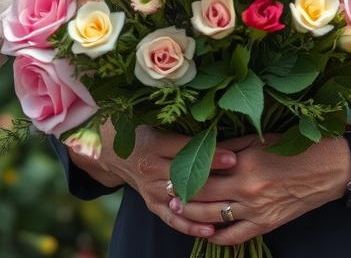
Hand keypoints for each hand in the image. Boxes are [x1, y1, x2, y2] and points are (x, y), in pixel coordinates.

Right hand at [66, 122, 236, 238]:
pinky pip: (171, 219)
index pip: (185, 151)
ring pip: (181, 201)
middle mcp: (151, 169)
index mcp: (154, 145)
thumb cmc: (141, 128)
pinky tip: (210, 231)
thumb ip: (181, 122)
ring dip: (206, 207)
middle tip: (238, 181)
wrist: (112, 149)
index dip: (209, 154)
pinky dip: (190, 227)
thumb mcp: (155, 120)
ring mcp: (151, 190)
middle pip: (185, 178)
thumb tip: (215, 118)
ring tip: (231, 209)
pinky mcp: (151, 204)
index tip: (233, 156)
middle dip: (214, 180)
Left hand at [166, 134, 350, 245]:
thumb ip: (232, 147)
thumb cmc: (298, 146)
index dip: (184, 175)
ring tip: (179, 212)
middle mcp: (247, 189)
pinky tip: (208, 231)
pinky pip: (235, 237)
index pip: (203, 173)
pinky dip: (218, 237)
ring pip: (214, 219)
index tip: (169, 172)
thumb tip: (206, 151)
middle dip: (182, 197)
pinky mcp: (267, 224)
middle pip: (203, 198)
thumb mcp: (262, 139)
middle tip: (165, 193)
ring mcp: (257, 210)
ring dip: (193, 217)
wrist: (331, 168)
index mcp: (245, 164)